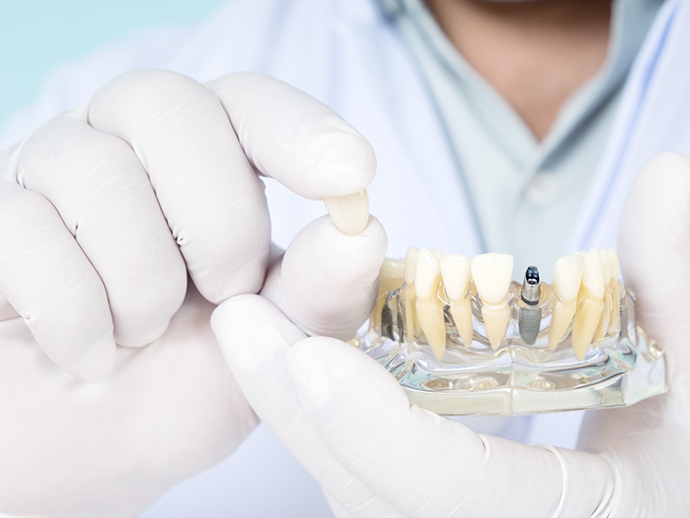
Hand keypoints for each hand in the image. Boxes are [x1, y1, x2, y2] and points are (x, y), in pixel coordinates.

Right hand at [0, 71, 376, 516]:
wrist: (92, 436)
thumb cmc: (188, 379)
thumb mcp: (271, 342)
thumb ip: (318, 292)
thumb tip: (362, 231)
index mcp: (207, 158)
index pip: (251, 103)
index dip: (300, 130)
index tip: (350, 175)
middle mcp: (125, 141)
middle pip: (172, 108)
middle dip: (218, 220)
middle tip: (224, 293)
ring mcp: (48, 170)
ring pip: (98, 172)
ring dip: (143, 286)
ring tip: (144, 334)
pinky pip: (27, 236)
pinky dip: (77, 320)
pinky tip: (90, 352)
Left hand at [215, 152, 689, 516]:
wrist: (644, 507)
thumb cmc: (670, 466)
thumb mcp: (682, 385)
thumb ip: (670, 289)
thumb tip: (666, 177)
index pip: (456, 497)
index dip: (384, 438)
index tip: (315, 361)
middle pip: (368, 491)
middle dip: (297, 410)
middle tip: (240, 322)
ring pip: (350, 481)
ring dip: (292, 406)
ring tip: (247, 324)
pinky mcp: (416, 504)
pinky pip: (356, 471)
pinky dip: (318, 415)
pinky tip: (296, 352)